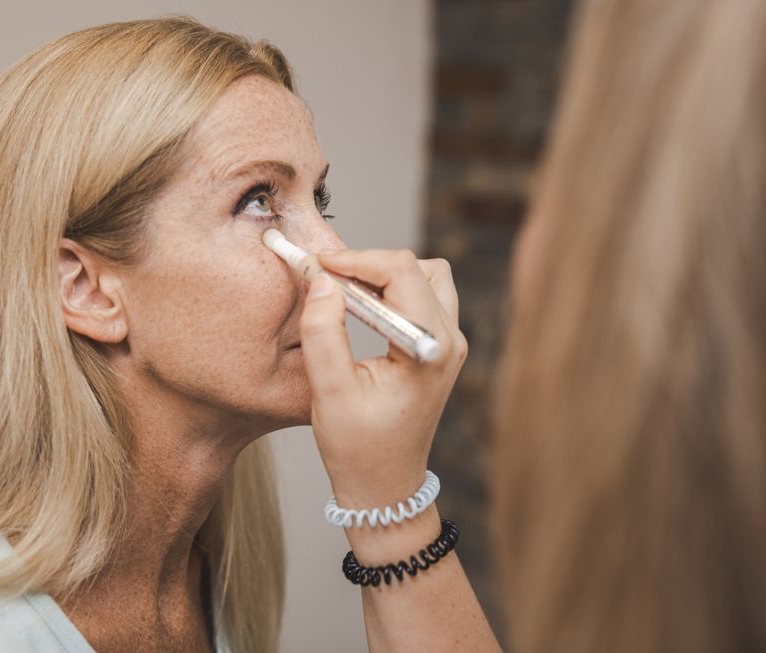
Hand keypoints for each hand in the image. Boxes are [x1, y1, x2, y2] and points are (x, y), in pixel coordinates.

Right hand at [298, 249, 466, 509]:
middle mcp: (449, 342)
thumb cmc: (358, 449)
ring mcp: (448, 344)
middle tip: (328, 280)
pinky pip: (420, 298)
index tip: (316, 265)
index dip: (356, 259)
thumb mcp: (330, 393)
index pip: (402, 273)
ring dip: (383, 277)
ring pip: (426, 277)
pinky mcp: (437, 348)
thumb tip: (321, 281)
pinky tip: (357, 311)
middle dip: (369, 264)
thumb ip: (324, 333)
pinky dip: (388, 292)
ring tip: (343, 296)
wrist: (384, 488)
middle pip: (419, 268)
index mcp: (430, 350)